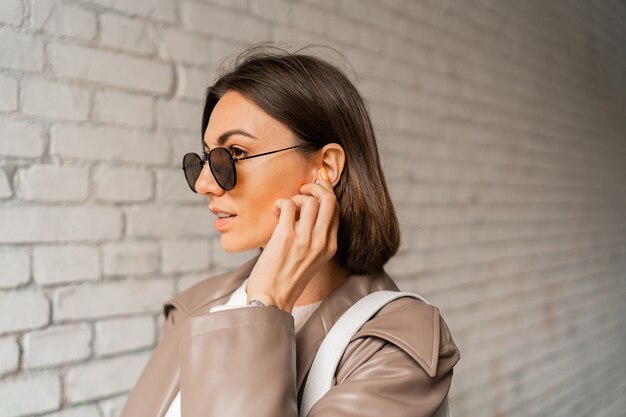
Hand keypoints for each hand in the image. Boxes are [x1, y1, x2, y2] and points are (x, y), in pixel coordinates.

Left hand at [246, 167, 339, 313]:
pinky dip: (280, 203)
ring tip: (285, 210)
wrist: (271, 300)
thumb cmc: (285, 280)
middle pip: (329, 200)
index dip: (326, 191)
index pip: (336, 209)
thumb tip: (307, 208)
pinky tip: (275, 213)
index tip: (316, 183)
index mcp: (330, 246)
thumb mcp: (310, 259)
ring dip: (295, 198)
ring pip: (309, 200)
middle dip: (315, 188)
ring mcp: (305, 239)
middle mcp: (321, 242)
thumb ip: (314, 237)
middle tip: (301, 191)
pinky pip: (287, 205)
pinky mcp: (286, 237)